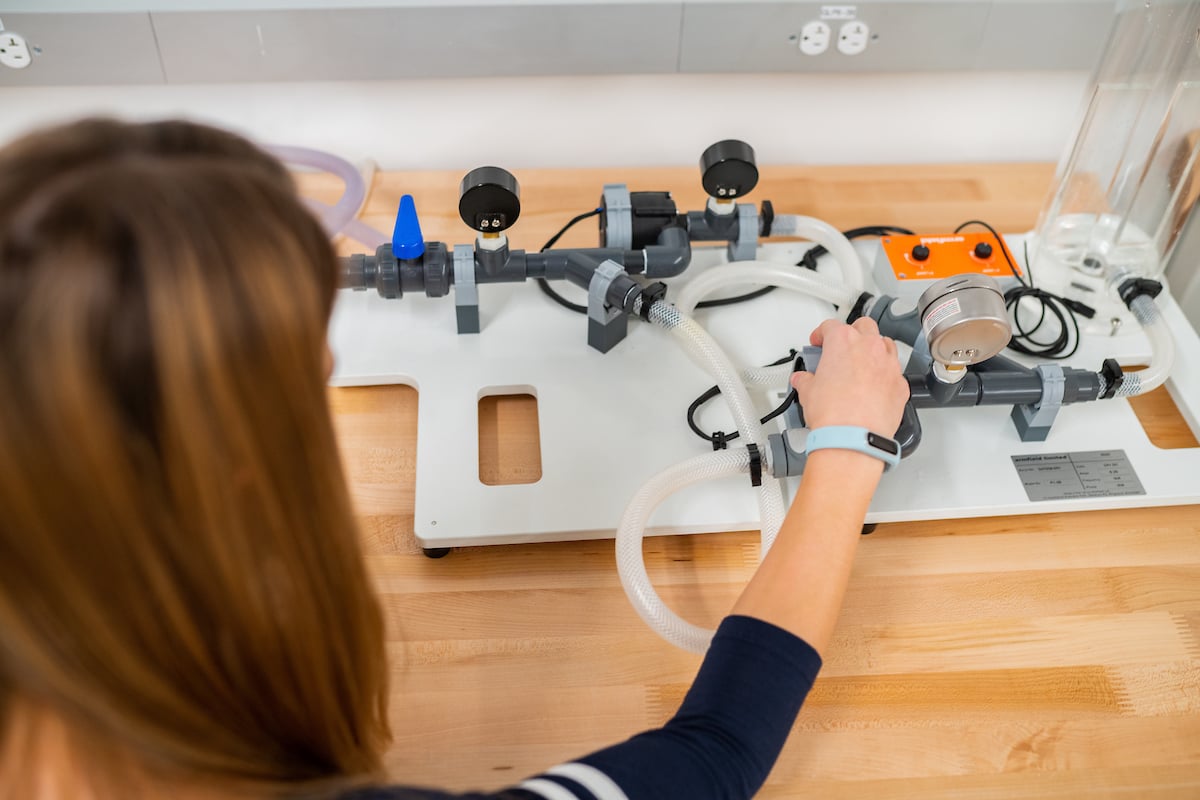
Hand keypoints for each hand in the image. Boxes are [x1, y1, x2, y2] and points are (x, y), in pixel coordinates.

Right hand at [789, 317, 908, 435]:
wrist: (854, 437)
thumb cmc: (833, 413)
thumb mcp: (807, 392)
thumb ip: (805, 379)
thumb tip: (803, 380)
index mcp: (844, 342)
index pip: (831, 326)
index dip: (821, 334)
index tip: (818, 342)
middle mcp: (870, 347)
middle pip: (864, 326)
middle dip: (852, 332)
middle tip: (842, 347)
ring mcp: (889, 365)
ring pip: (885, 344)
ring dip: (873, 349)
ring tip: (861, 363)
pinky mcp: (901, 384)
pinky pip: (894, 372)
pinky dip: (885, 375)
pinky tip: (875, 386)